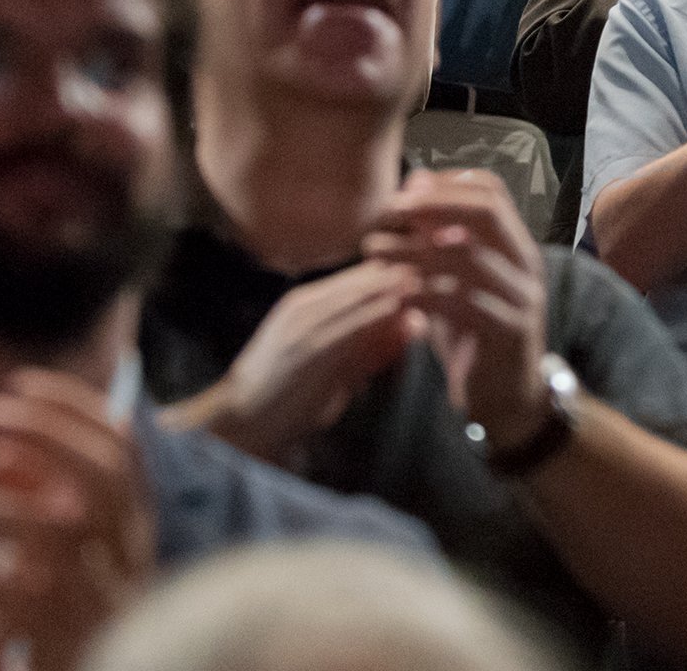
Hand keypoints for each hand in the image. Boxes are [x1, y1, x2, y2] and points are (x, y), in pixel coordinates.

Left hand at [0, 372, 154, 670]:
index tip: (18, 382)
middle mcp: (127, 546)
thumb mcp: (67, 548)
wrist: (95, 669)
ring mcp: (99, 586)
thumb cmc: (67, 605)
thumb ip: (41, 499)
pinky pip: (11, 594)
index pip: (119, 440)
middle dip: (41, 428)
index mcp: (134, 519)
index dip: (72, 404)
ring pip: (51, 529)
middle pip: (98, 468)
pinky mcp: (61, 630)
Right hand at [200, 263, 421, 460]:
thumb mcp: (333, 364)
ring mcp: (305, 325)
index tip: (440, 265)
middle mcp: (306, 305)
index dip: (402, 268)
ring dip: (397, 287)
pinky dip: (376, 316)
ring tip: (435, 279)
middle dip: (406, 270)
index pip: (363, 273)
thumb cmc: (287, 396)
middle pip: (365, 277)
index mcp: (307, 302)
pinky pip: (348, 326)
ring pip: (359, 296)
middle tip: (448, 264)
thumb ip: (372, 346)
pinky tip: (403, 310)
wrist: (239, 422)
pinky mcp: (308, 349)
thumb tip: (416, 327)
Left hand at [364, 169, 551, 447]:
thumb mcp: (455, 285)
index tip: (404, 190)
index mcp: (516, 245)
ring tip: (373, 249)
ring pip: (469, 256)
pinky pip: (464, 302)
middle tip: (390, 211)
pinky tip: (395, 293)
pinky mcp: (509, 331)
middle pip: (488, 210)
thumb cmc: (475, 338)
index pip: (491, 190)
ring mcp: (522, 297)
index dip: (447, 183)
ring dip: (414, 249)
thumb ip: (438, 244)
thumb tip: (412, 189)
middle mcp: (526, 264)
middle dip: (435, 203)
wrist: (509, 400)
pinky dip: (425, 292)